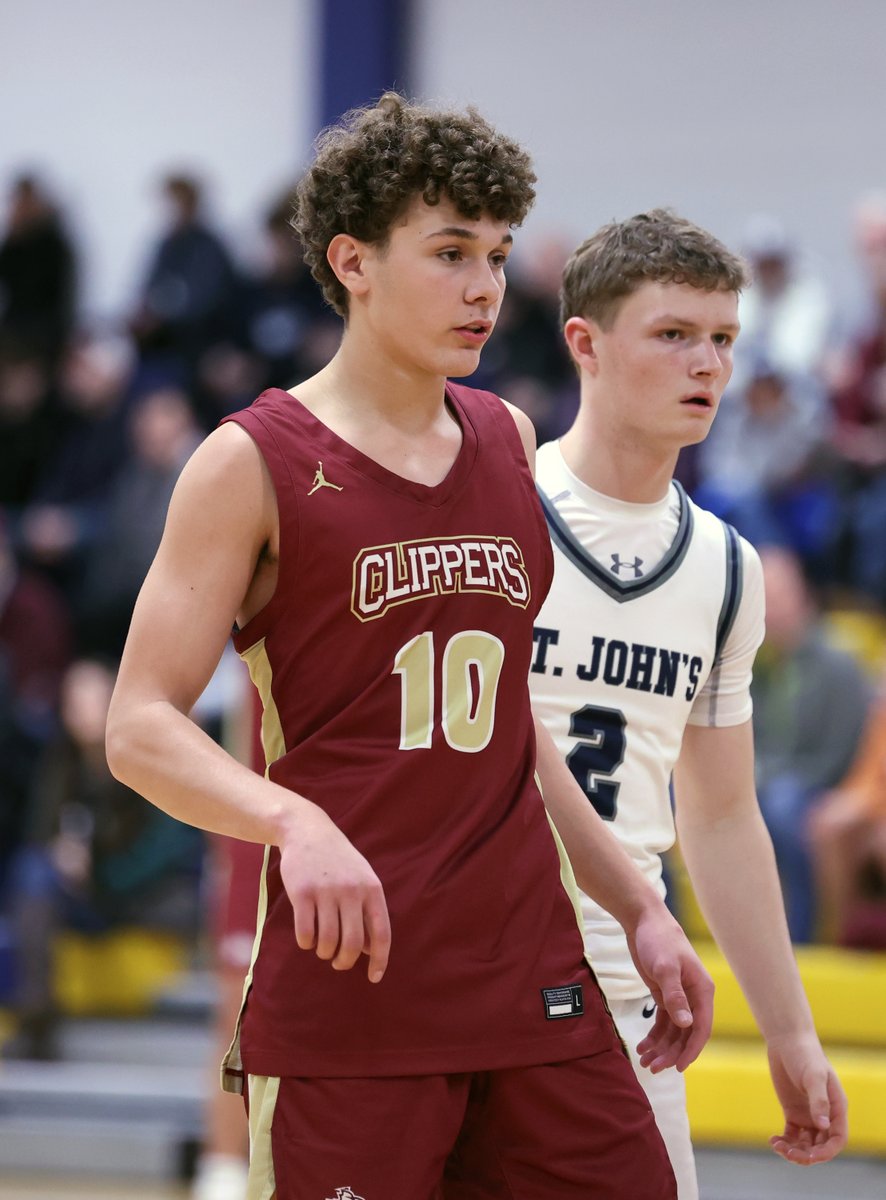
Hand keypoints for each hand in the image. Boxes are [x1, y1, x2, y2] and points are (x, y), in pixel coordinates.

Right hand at [278, 802, 390, 982]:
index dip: (380, 960)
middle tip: (338, 962)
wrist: (307, 830)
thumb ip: (367, 910)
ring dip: (323, 952)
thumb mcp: (362, 878)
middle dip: (345, 961)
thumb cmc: (338, 861)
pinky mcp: (302, 892)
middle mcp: (351, 891)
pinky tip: (306, 938)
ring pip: (327, 941)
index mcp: (371, 889)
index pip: (381, 933)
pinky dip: (306, 943)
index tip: (375, 978)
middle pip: (352, 944)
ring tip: (322, 948)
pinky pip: (305, 933)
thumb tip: (368, 950)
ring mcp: (326, 891)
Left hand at [629, 903, 713, 1072]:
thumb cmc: (658, 940)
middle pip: (686, 1034)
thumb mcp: (665, 968)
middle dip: (671, 1053)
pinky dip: (655, 1036)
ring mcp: (680, 997)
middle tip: (652, 1068)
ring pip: (674, 1031)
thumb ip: (675, 996)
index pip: (701, 1028)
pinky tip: (643, 1047)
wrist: (644, 921)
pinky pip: (664, 1022)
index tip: (677, 1068)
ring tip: (644, 1061)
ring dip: (661, 1048)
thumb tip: (686, 1024)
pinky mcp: (665, 995)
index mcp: (702, 991)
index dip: (691, 1050)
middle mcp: (694, 997)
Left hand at [767, 1033, 847, 1164]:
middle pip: (820, 1146)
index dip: (826, 1152)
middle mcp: (824, 1115)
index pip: (837, 1139)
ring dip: (794, 1151)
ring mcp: (808, 1115)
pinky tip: (773, 1140)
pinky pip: (791, 1135)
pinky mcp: (792, 1112)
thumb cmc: (805, 1055)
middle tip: (789, 1153)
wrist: (786, 1041)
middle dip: (807, 1155)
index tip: (811, 1157)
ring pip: (805, 1144)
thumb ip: (819, 1100)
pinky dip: (784, 1142)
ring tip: (778, 1146)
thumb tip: (823, 1126)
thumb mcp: (814, 1076)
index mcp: (836, 1108)